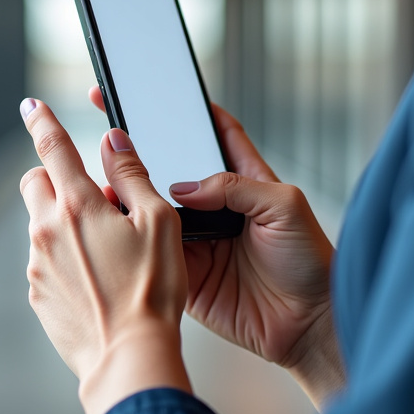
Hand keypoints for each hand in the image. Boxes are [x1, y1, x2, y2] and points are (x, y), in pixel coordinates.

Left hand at [18, 97, 191, 413]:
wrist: (128, 357)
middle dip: (54, 179)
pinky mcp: (37, 295)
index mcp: (78, 205)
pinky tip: (97, 282)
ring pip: (42, 226)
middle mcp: (48, 230)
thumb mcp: (159, 223)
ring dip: (65, 226)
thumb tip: (112, 141)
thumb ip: (132, 175)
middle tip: (91, 198)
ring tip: (108, 253)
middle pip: (34, 183)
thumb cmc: (153, 290)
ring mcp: (37, 265)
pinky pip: (46, 263)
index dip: (42, 121)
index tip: (31, 106)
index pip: (52, 147)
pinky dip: (65, 261)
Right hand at [89, 87, 343, 408]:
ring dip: (130, 194)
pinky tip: (114, 221)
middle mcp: (215, 207)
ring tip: (103, 174)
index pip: (212, 133)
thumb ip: (235, 187)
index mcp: (244, 181)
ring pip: (154, 210)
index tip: (155, 88)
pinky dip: (132, 237)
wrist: (309, 325)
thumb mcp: (284, 206)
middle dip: (143, 148)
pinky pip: (151, 250)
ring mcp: (198, 240)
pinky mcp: (185, 274)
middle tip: (111, 129)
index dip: (186, 110)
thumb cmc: (310, 261)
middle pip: (172, 169)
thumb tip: (181, 188)